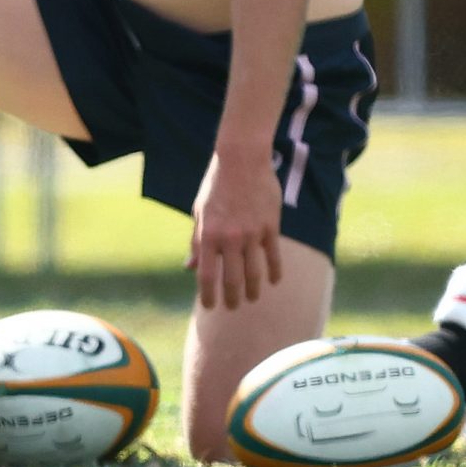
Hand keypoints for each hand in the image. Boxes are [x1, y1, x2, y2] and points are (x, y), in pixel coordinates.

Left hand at [189, 150, 284, 309]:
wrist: (242, 159)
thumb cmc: (216, 185)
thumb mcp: (200, 212)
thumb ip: (197, 241)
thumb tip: (190, 267)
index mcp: (208, 235)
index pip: (207, 276)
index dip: (208, 296)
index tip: (210, 307)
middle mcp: (230, 238)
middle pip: (233, 280)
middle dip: (233, 299)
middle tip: (234, 307)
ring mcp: (252, 233)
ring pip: (255, 273)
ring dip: (253, 291)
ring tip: (252, 299)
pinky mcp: (271, 227)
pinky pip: (274, 256)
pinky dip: (275, 272)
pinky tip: (274, 281)